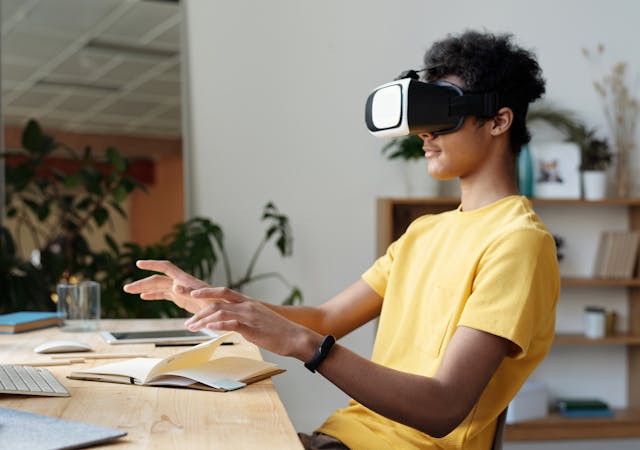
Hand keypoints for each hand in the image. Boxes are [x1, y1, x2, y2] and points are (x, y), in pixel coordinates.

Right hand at [123, 260, 218, 313]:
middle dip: (142, 282)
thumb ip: (190, 292)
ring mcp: (181, 291)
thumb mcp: (204, 300)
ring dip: (144, 288)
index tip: (138, 264)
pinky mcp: (183, 299)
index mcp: (185, 280)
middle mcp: (182, 283)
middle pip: (158, 279)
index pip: (166, 268)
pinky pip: (165, 295)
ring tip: (129, 290)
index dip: (152, 265)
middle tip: (126, 288)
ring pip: (159, 287)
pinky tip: (144, 297)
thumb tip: (174, 285)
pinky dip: (154, 295)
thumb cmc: (218, 305)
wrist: (226, 311)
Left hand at [184, 287, 319, 359]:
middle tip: (188, 323)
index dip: (207, 292)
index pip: (224, 292)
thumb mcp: (259, 320)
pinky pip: (231, 324)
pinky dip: (218, 325)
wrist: (296, 337)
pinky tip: (209, 328)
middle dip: (199, 312)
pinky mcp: (252, 328)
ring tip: (192, 328)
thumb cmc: (279, 332)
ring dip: (203, 320)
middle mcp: (247, 306)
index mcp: (249, 303)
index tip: (193, 294)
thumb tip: (233, 325)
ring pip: (220, 312)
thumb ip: (245, 319)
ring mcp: (249, 316)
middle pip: (217, 303)